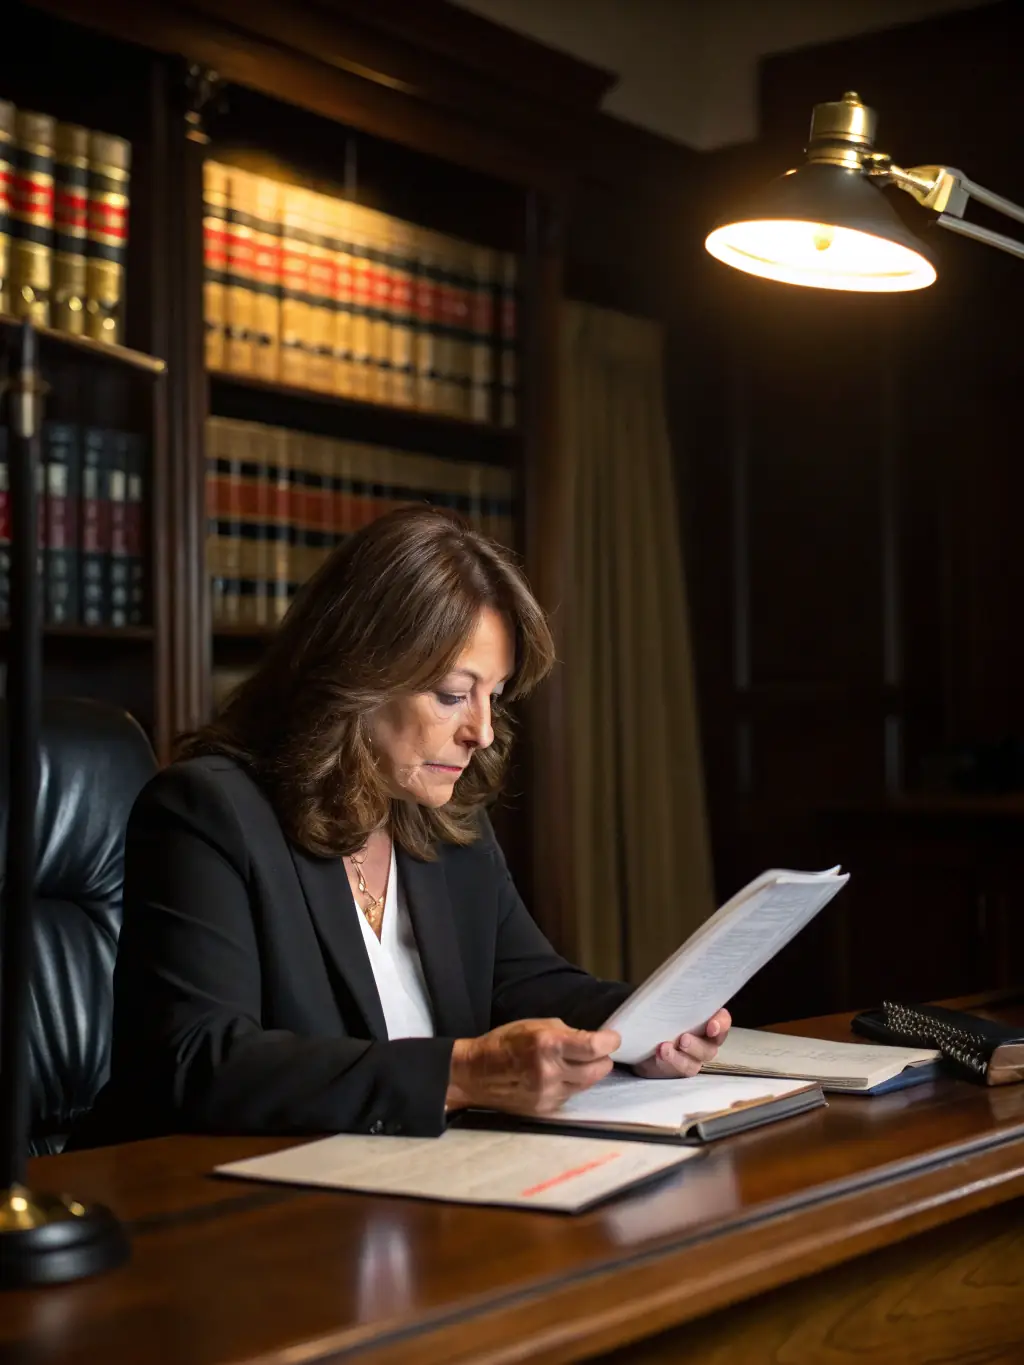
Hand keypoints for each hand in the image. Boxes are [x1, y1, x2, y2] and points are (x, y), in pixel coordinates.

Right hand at [445, 1018, 620, 1116]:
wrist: (475, 1074)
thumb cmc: (504, 1043)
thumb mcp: (534, 1025)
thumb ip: (566, 1032)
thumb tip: (592, 1040)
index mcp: (548, 1045)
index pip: (594, 1048)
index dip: (610, 1042)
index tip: (613, 1037)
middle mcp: (550, 1072)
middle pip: (598, 1070)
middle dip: (602, 1058)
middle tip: (597, 1050)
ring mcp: (548, 1094)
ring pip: (587, 1085)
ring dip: (588, 1072)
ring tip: (576, 1062)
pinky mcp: (545, 1109)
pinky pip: (571, 1096)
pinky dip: (571, 1085)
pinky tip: (558, 1076)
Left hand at [631, 1008, 731, 1079]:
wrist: (646, 1040)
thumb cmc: (663, 1017)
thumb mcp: (669, 1007)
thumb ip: (675, 1002)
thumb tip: (667, 989)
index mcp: (707, 1021)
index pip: (723, 1021)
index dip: (721, 1023)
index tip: (712, 1025)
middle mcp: (706, 1041)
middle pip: (710, 1046)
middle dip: (697, 1044)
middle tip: (683, 1039)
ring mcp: (694, 1058)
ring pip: (695, 1062)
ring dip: (679, 1056)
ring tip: (664, 1048)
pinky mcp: (680, 1069)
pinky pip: (679, 1069)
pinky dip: (669, 1060)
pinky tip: (659, 1053)